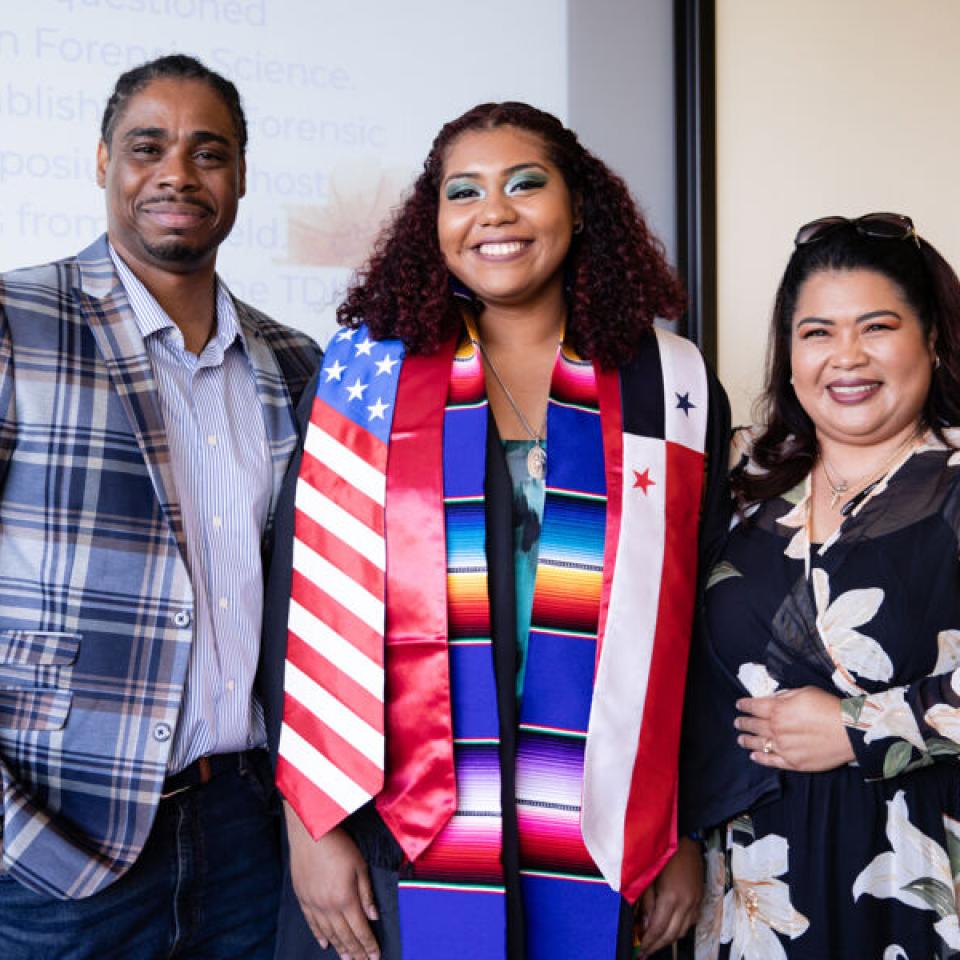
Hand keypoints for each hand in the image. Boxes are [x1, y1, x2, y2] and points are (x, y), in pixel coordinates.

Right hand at [283, 802, 379, 959]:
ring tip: (348, 959)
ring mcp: (313, 904)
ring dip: (339, 947)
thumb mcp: (360, 865)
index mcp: (345, 899)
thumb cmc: (339, 845)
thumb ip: (366, 893)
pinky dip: (319, 936)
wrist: (310, 833)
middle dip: (356, 951)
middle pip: (345, 936)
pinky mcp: (302, 898)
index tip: (376, 956)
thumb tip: (373, 917)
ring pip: (328, 933)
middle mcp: (328, 907)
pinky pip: (311, 924)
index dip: (369, 945)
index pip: (360, 930)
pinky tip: (324, 944)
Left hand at [634, 836, 702, 956]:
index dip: (649, 942)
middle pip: (671, 935)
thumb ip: (646, 902)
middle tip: (645, 953)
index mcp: (671, 897)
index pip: (658, 928)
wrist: (687, 842)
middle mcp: (686, 904)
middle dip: (657, 946)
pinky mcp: (700, 901)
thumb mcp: (649, 876)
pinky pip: (690, 923)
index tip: (640, 951)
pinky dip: (679, 930)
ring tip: (654, 944)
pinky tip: (669, 930)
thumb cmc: (665, 854)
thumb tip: (644, 925)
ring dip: (668, 940)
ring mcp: (695, 903)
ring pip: (682, 932)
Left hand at [735, 686, 854, 771]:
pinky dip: (760, 758)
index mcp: (777, 710)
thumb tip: (772, 699)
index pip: (753, 706)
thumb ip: (784, 696)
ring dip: (746, 740)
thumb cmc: (829, 708)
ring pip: (758, 744)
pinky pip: (771, 761)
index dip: (744, 705)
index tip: (739, 705)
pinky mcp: (793, 762)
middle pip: (753, 725)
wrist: (849, 731)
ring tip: (740, 739)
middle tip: (737, 722)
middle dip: (743, 723)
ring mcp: (783, 747)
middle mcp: (776, 729)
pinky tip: (754, 755)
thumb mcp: (804, 692)